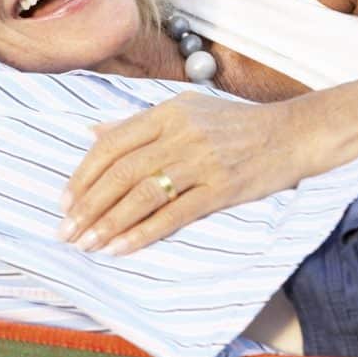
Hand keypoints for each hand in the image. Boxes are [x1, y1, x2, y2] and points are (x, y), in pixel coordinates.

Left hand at [58, 93, 306, 254]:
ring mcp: (201, 162)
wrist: (293, 134)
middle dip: (88, 205)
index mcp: (166, 113)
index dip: (83, 175)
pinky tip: (122, 247)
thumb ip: (139, 122)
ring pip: (143, 195)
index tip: (64, 201)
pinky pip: (174, 214)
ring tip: (87, 244)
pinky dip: (143, 233)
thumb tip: (93, 133)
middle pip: (121, 172)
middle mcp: (180, 135)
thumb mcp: (185, 109)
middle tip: (66, 231)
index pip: (112, 145)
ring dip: (109, 223)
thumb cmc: (235, 123)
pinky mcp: (222, 189)